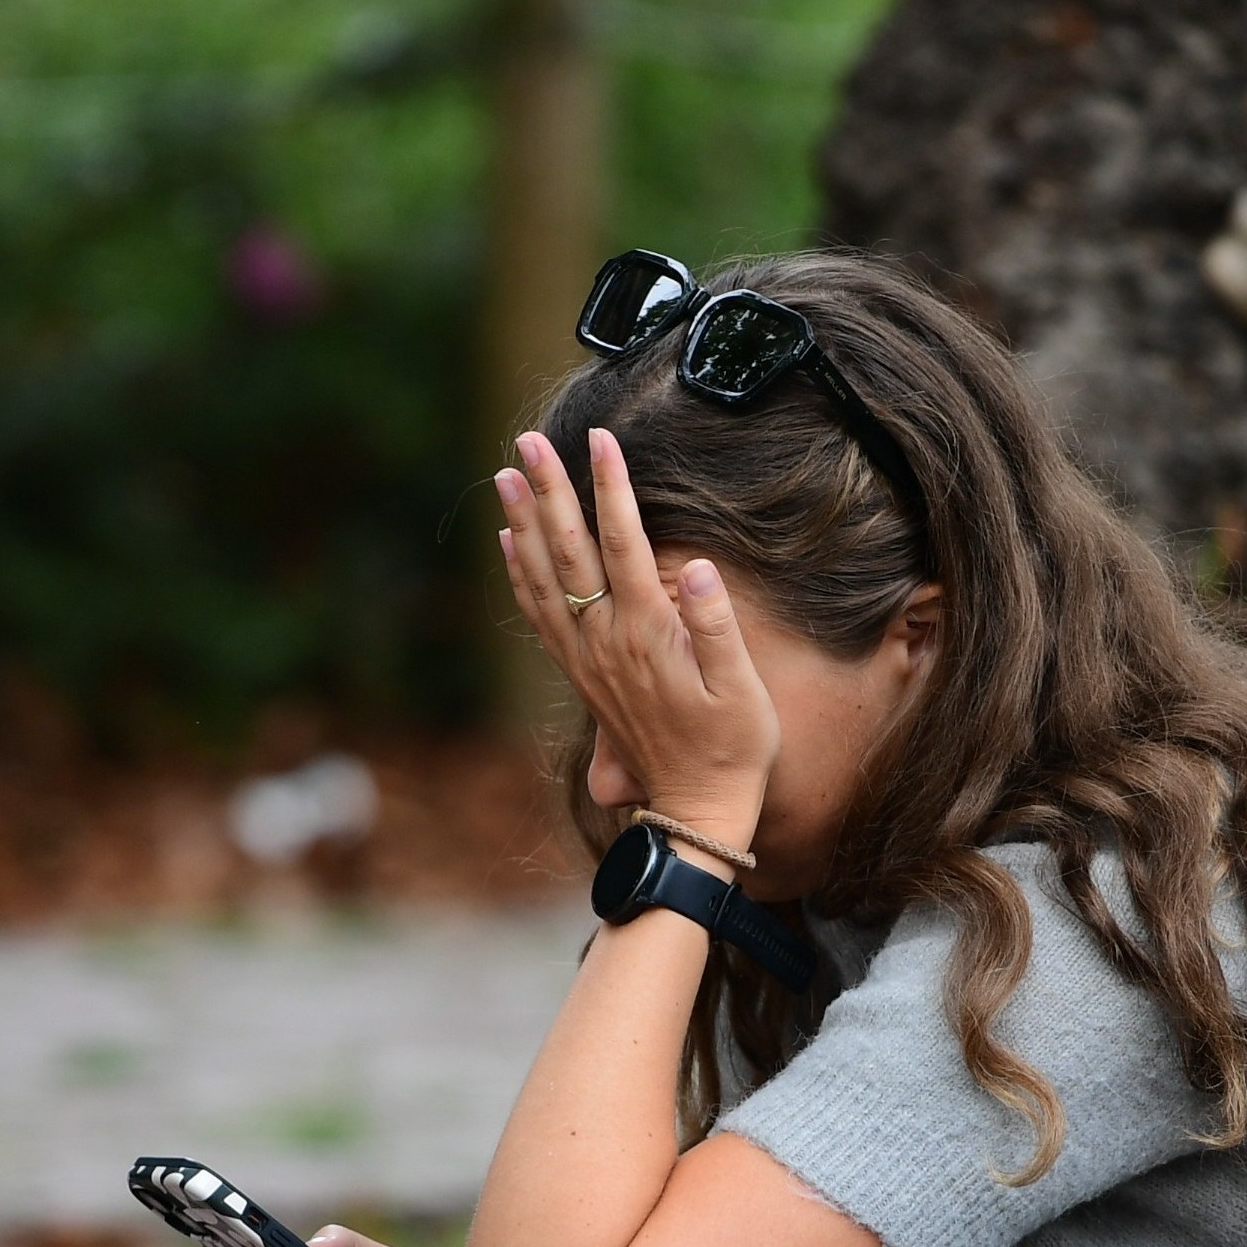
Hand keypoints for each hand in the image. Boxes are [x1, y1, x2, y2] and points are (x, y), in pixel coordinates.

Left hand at [494, 427, 777, 846]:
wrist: (694, 807)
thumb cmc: (732, 747)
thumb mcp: (742, 690)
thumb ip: (717, 627)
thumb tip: (700, 567)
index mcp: (647, 635)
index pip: (623, 545)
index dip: (612, 488)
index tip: (602, 440)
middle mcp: (605, 641)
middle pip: (569, 551)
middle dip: (548, 490)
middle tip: (528, 439)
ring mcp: (586, 658)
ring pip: (543, 577)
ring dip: (523, 521)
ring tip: (505, 473)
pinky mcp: (580, 673)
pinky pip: (539, 612)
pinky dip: (520, 570)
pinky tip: (510, 540)